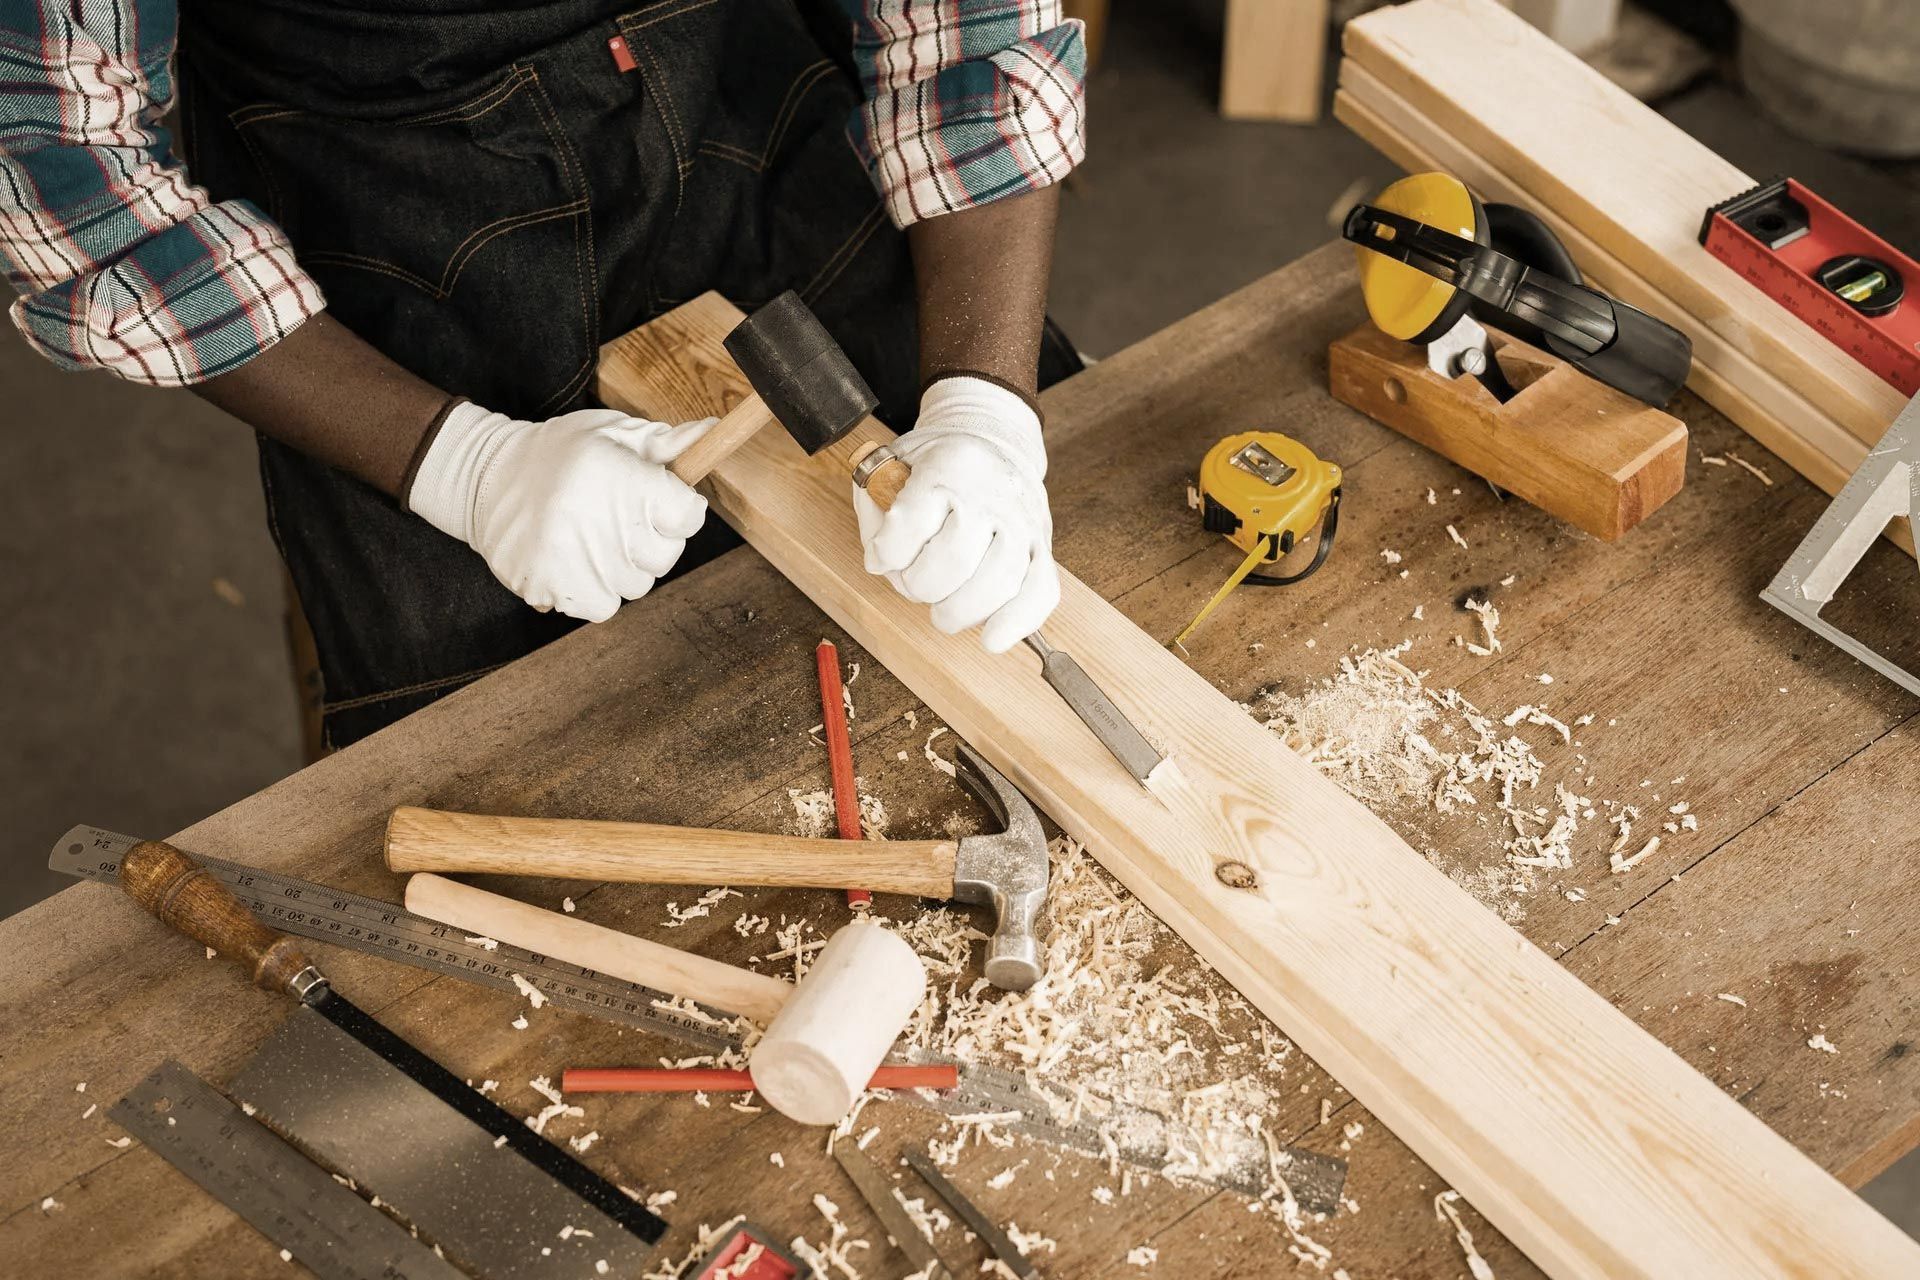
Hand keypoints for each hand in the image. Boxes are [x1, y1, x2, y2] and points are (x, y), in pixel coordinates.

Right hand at [408, 402, 713, 621]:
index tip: (659, 500)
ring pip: (637, 585)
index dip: (679, 509)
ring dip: (624, 566)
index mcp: (620, 478)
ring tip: (595, 537)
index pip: (688, 516)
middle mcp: (600, 522)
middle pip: (666, 556)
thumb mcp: (611, 433)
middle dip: (652, 538)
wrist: (485, 477)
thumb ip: (664, 443)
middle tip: (620, 517)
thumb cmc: (559, 453)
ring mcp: (575, 561)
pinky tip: (579, 561)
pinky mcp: (551, 588)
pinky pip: (604, 606)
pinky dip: (597, 590)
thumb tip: (709, 436)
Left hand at [853, 376, 1058, 652]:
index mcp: (950, 465)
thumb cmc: (937, 462)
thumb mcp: (893, 462)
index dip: (884, 553)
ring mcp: (1023, 522)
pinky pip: (1040, 593)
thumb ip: (875, 509)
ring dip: (959, 611)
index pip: (909, 525)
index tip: (881, 556)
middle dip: (919, 585)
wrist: (995, 440)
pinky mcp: (1044, 547)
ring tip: (943, 610)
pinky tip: (991, 638)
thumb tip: (882, 561)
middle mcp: (991, 493)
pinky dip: (1016, 623)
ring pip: (996, 584)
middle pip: (952, 562)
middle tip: (914, 581)